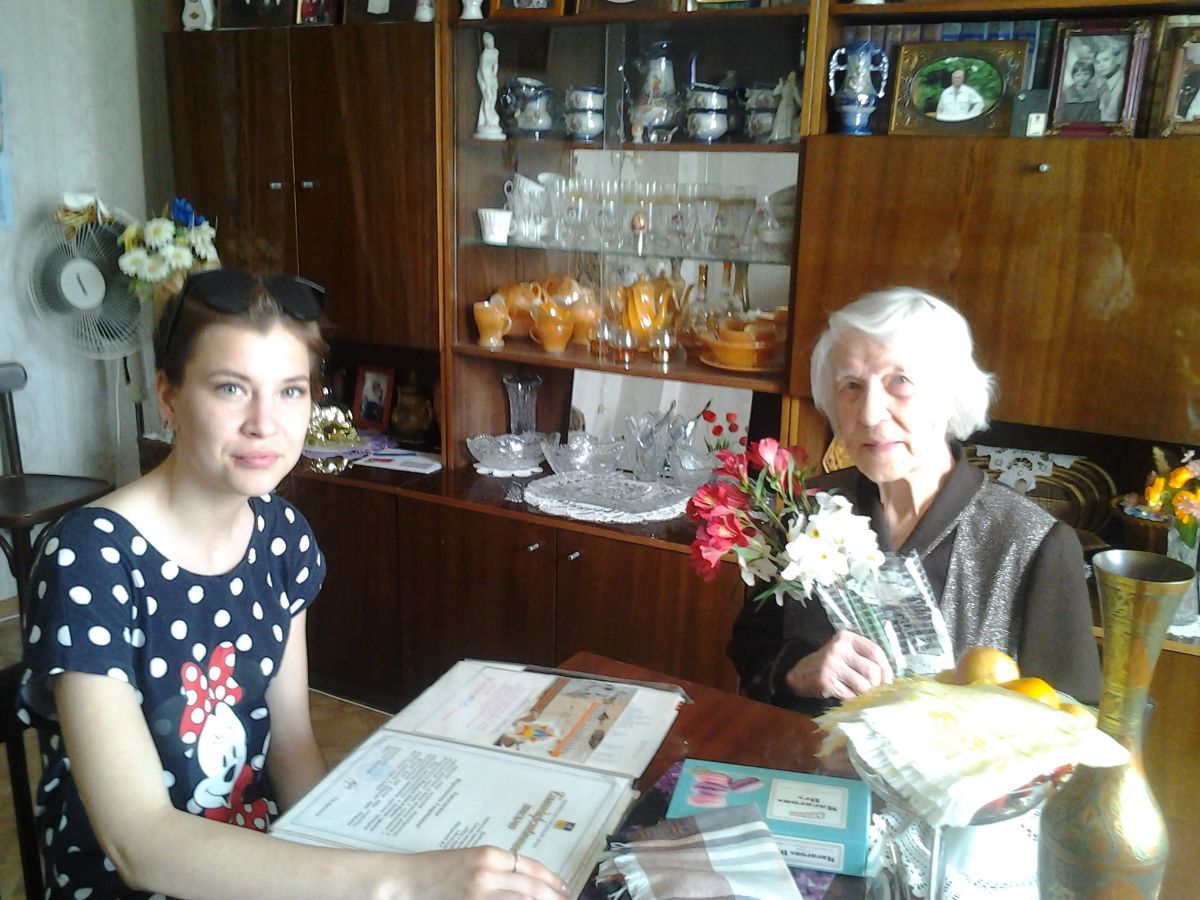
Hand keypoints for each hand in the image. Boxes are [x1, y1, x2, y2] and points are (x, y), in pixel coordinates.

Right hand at [382, 846, 568, 899]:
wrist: (404, 881)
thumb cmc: (434, 870)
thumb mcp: (470, 860)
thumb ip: (497, 868)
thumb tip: (525, 882)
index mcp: (489, 854)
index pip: (532, 867)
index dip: (552, 880)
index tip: (565, 889)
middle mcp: (488, 872)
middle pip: (532, 889)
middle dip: (553, 897)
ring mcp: (480, 893)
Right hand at [784, 631, 892, 700]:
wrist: (801, 674)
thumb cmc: (831, 664)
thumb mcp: (847, 653)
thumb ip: (866, 659)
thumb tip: (889, 680)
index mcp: (846, 638)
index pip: (875, 652)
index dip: (886, 669)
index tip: (887, 681)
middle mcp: (838, 648)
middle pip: (872, 671)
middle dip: (876, 685)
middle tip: (872, 690)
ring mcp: (831, 664)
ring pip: (863, 686)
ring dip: (865, 694)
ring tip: (859, 692)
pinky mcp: (826, 681)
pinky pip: (851, 695)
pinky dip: (853, 698)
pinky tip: (847, 694)